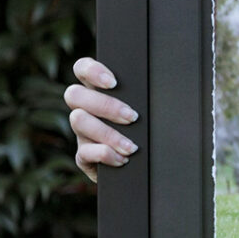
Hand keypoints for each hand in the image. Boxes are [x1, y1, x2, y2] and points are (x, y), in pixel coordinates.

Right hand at [63, 57, 138, 181]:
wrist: (144, 168)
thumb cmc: (149, 131)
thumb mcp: (146, 110)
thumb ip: (143, 97)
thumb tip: (163, 88)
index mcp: (99, 92)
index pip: (82, 68)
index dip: (91, 70)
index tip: (114, 83)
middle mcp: (86, 109)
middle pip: (74, 94)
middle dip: (105, 105)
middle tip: (132, 117)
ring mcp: (82, 133)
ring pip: (78, 121)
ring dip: (108, 133)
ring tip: (131, 146)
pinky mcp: (83, 157)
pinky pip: (83, 153)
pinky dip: (105, 155)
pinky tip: (123, 159)